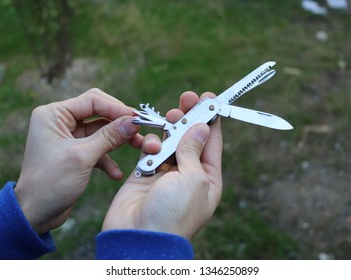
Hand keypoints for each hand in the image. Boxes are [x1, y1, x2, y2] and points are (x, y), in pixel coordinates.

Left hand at [15, 89, 142, 234]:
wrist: (35, 214)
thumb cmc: (50, 184)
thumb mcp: (83, 157)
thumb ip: (109, 137)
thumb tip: (133, 122)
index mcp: (54, 115)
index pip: (92, 100)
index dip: (117, 108)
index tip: (137, 118)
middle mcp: (60, 122)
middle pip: (99, 113)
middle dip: (120, 123)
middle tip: (140, 131)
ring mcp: (69, 137)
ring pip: (102, 131)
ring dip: (119, 141)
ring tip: (138, 148)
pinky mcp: (76, 153)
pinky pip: (98, 148)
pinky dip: (108, 159)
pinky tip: (116, 174)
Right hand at [102, 91, 222, 238]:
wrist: (138, 236)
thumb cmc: (173, 213)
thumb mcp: (193, 179)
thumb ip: (194, 151)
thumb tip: (201, 127)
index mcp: (208, 178)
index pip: (212, 142)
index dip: (211, 119)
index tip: (209, 98)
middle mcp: (188, 174)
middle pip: (190, 138)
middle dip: (189, 117)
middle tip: (187, 98)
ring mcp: (166, 173)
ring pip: (170, 140)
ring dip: (170, 128)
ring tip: (171, 116)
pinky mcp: (145, 172)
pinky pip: (151, 149)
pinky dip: (151, 144)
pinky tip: (151, 148)